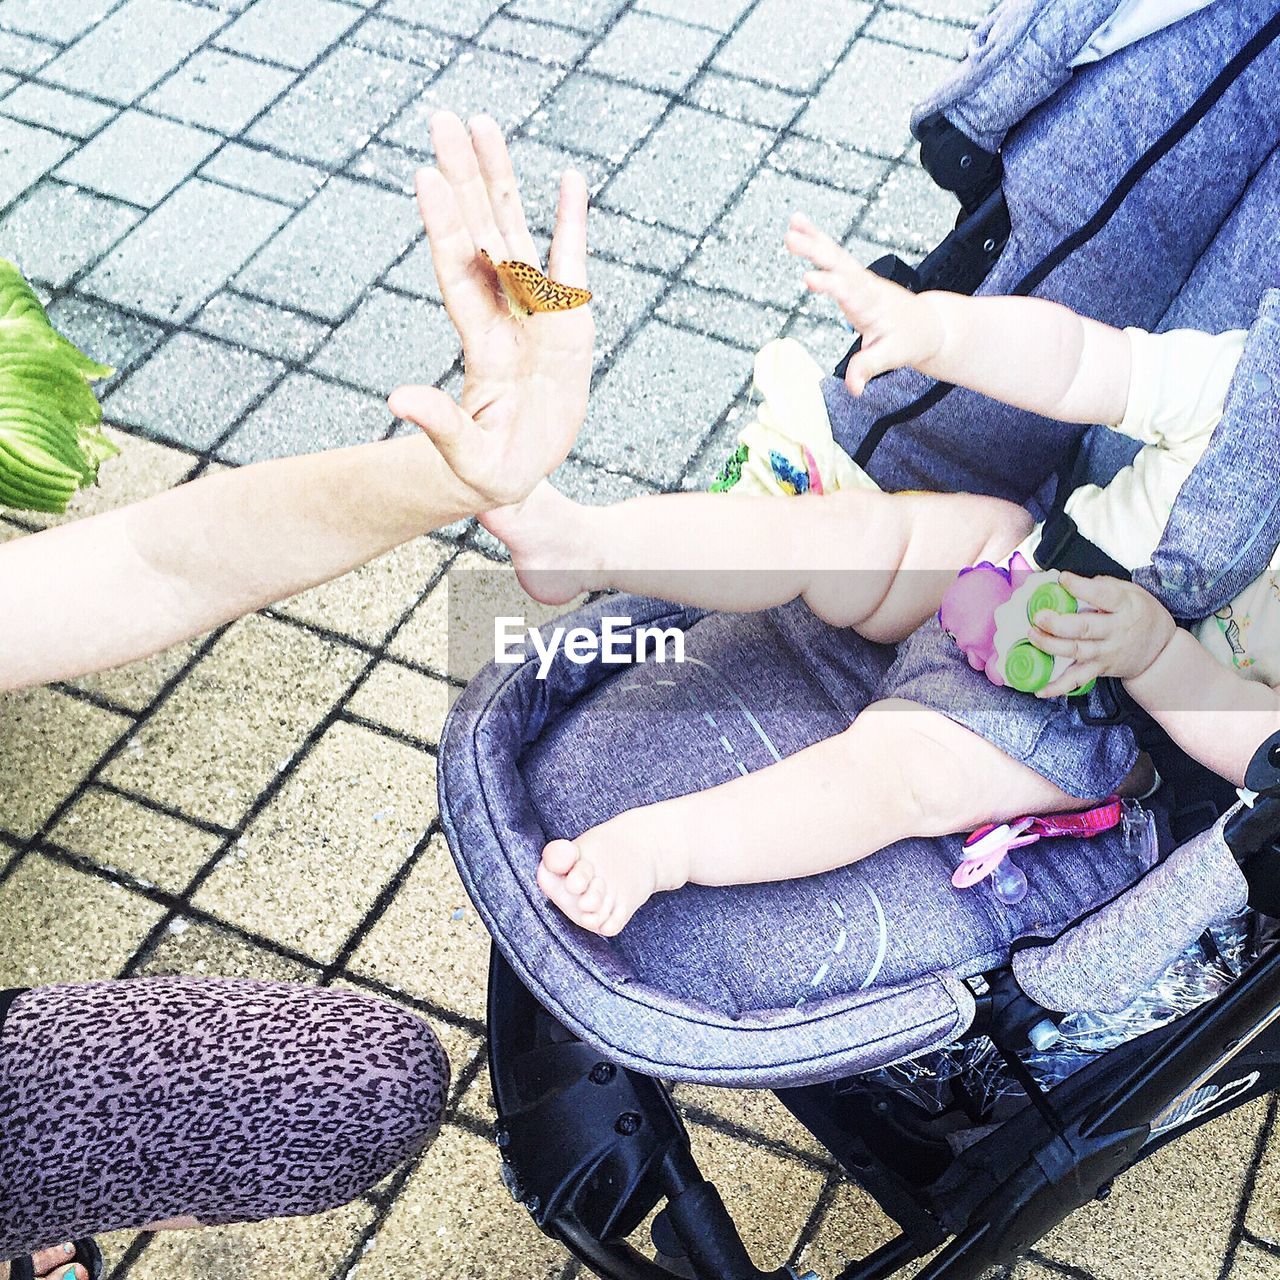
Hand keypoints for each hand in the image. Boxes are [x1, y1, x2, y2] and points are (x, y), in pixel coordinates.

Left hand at [388, 112, 593, 509]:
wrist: (517, 467)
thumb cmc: (488, 470)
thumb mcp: (465, 459)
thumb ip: (439, 426)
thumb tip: (396, 400)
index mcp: (481, 347)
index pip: (458, 275)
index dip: (445, 228)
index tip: (427, 176)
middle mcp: (501, 317)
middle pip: (480, 234)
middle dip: (464, 178)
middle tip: (445, 119)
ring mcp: (532, 314)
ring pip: (514, 234)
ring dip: (499, 181)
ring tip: (484, 124)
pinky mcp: (565, 320)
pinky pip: (568, 263)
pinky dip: (570, 222)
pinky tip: (568, 180)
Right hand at [784, 213, 943, 393]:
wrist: (928, 325)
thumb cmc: (911, 339)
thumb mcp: (892, 357)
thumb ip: (869, 367)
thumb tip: (854, 388)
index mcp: (873, 305)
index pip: (849, 292)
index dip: (830, 285)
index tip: (809, 278)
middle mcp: (865, 286)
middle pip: (839, 265)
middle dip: (816, 251)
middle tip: (791, 239)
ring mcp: (860, 278)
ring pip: (836, 255)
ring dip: (813, 239)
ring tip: (792, 224)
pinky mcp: (855, 277)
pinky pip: (835, 256)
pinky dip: (818, 240)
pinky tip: (801, 229)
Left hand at [1028, 572, 1177, 697]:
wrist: (1160, 651)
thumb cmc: (1142, 616)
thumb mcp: (1132, 593)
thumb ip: (1104, 585)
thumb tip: (1073, 582)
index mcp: (1124, 607)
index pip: (1103, 595)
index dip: (1081, 587)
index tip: (1063, 579)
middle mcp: (1115, 631)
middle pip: (1084, 628)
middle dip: (1058, 623)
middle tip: (1039, 616)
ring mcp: (1105, 653)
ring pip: (1076, 651)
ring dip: (1050, 646)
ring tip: (1032, 635)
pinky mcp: (1098, 669)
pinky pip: (1076, 680)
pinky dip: (1057, 687)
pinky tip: (1039, 689)